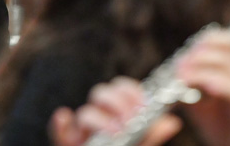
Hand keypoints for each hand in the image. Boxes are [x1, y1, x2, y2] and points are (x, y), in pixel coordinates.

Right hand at [49, 77, 181, 145]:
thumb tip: (172, 122)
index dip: (130, 91)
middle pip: (100, 94)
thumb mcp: (139, 145)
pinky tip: (66, 118)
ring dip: (101, 119)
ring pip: (86, 112)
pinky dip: (61, 124)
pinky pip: (58, 131)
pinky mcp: (67, 142)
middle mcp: (96, 118)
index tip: (143, 103)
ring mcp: (81, 131)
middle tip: (131, 120)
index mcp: (114, 113)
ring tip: (116, 132)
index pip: (119, 90)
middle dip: (117, 103)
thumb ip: (151, 135)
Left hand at [176, 30, 229, 145]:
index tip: (182, 56)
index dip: (201, 41)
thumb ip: (189, 83)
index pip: (221, 39)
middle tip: (179, 67)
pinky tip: (205, 89)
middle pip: (224, 43)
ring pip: (225, 62)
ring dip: (200, 67)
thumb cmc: (222, 126)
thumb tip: (174, 70)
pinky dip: (215, 83)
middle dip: (198, 51)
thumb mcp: (199, 101)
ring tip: (183, 78)